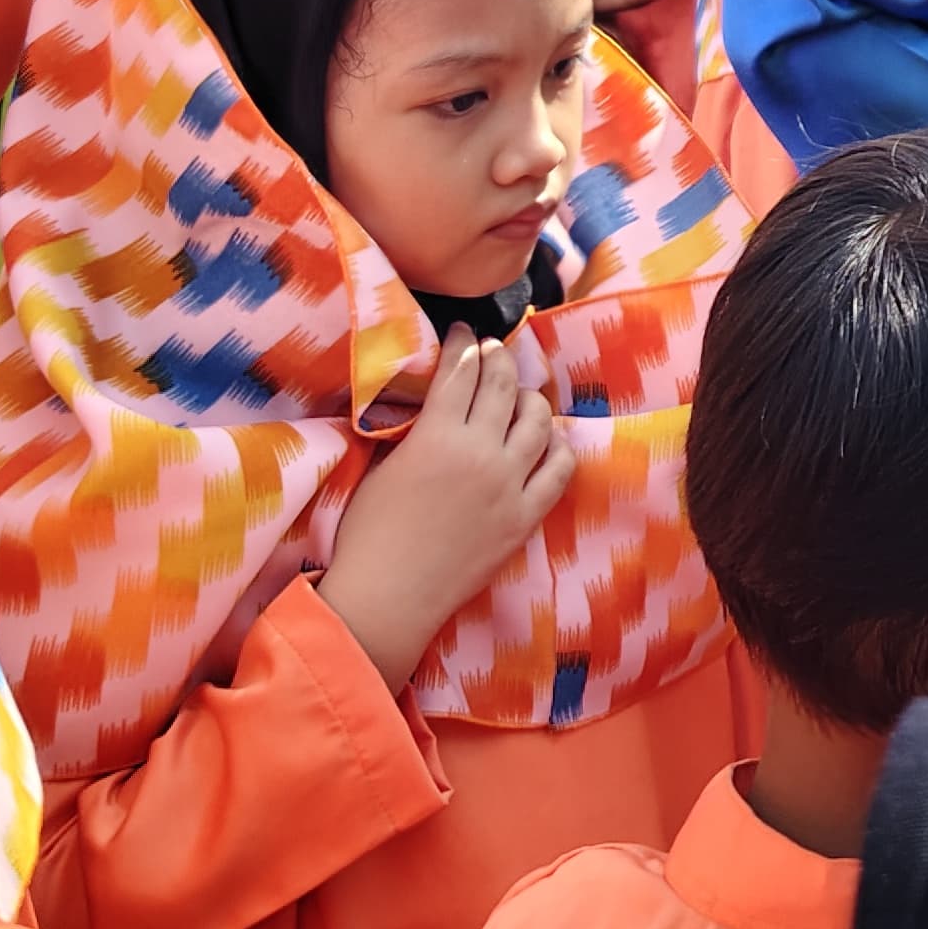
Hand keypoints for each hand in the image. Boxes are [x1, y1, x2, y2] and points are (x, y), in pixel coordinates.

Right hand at [320, 332, 574, 691]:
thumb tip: (430, 402)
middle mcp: (481, 453)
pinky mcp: (526, 517)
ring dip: (530, 398)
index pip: (461, 371)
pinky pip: (559, 470)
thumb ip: (411, 430)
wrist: (388, 596)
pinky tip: (548, 441)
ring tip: (521, 394)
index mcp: (437, 436)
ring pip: (538, 421)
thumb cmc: (368, 533)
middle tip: (493, 351)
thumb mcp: (379, 466)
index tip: (465, 332)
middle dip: (499, 359)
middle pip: (503, 386)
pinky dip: (557, 447)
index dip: (464, 343)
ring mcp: (509, 485)